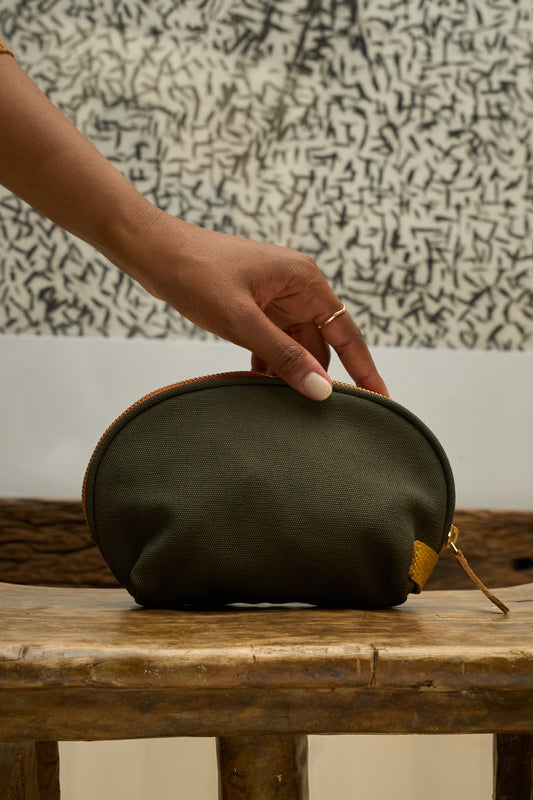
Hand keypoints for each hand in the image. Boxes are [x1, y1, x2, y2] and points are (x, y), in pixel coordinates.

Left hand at [113, 211, 388, 400]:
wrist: (152, 250)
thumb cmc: (195, 274)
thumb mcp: (241, 320)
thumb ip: (283, 357)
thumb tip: (321, 389)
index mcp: (303, 280)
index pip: (345, 332)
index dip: (364, 368)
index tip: (380, 400)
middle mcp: (295, 286)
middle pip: (321, 341)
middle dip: (320, 375)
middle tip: (326, 417)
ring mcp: (274, 296)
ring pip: (295, 344)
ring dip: (290, 372)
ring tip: (289, 408)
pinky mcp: (253, 305)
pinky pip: (273, 340)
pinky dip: (270, 363)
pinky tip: (260, 385)